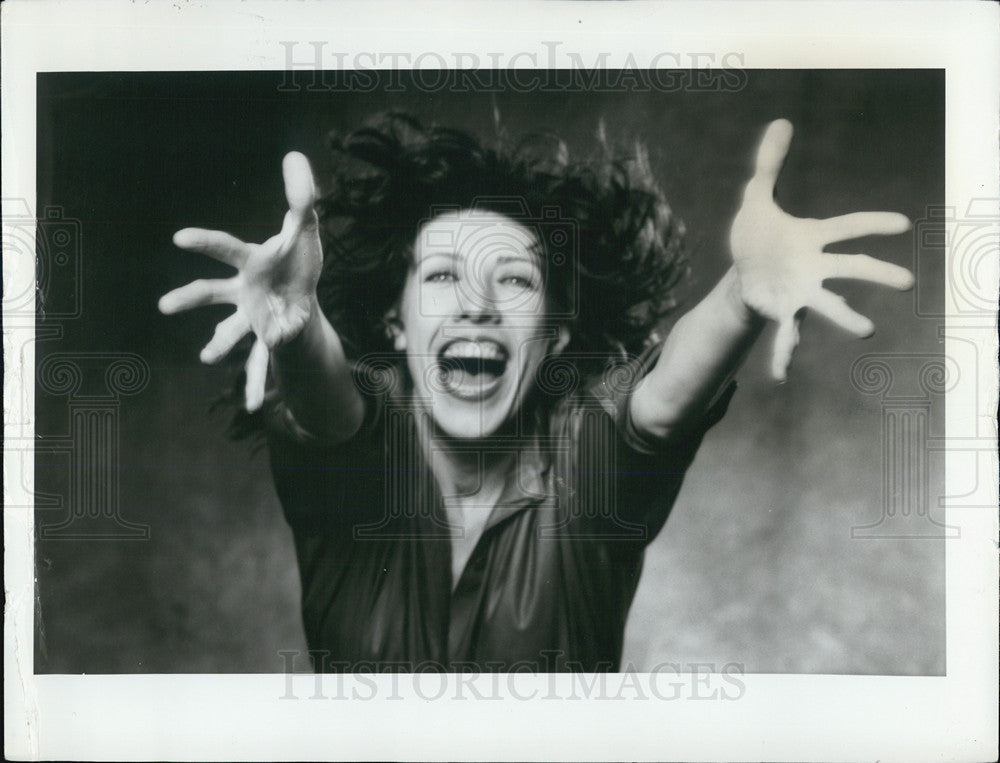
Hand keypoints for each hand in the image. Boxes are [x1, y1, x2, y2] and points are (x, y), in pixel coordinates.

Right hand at [158, 152, 322, 410]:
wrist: (300, 293)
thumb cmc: (296, 259)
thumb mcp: (305, 228)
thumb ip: (301, 196)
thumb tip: (296, 155)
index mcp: (252, 262)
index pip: (227, 249)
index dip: (205, 242)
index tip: (178, 238)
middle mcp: (244, 291)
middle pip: (212, 293)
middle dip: (191, 297)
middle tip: (165, 305)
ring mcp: (251, 317)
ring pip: (229, 331)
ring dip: (218, 343)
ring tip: (204, 356)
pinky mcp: (265, 338)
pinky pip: (258, 363)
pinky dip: (253, 383)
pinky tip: (250, 406)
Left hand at [729, 119, 913, 380]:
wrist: (742, 271)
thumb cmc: (758, 235)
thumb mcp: (756, 198)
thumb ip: (769, 165)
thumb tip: (781, 121)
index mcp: (812, 237)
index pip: (846, 226)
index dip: (872, 224)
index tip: (901, 224)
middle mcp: (814, 267)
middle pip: (850, 268)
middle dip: (877, 274)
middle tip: (907, 282)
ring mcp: (801, 293)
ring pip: (828, 305)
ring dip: (845, 317)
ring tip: (867, 329)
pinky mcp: (782, 313)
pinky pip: (785, 337)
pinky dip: (784, 357)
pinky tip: (780, 377)